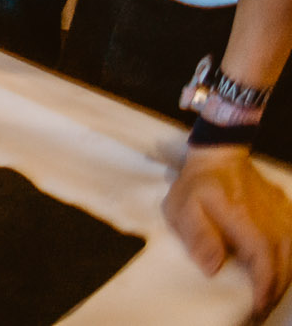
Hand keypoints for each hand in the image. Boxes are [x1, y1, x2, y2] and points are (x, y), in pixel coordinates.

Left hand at [165, 144, 291, 318]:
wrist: (219, 154)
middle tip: (259, 311)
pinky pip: (291, 242)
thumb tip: (213, 268)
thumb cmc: (198, 183)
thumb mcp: (183, 208)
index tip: (257, 309)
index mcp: (246, 223)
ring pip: (291, 256)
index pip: (265, 264)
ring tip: (267, 297)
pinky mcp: (285, 212)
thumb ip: (197, 237)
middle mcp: (272, 222)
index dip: (264, 290)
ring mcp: (282, 216)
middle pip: (283, 266)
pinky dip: (285, 261)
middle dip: (274, 292)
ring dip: (282, 279)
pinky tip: (275, 271)